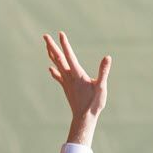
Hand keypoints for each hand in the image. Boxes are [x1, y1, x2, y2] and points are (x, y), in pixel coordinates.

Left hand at [43, 32, 111, 146]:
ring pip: (57, 65)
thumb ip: (103, 72)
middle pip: (58, 58)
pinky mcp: (66, 88)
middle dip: (52, 46)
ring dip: (52, 55)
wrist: (84, 119)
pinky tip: (50, 68)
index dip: (65, 44)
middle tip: (45, 36)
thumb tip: (107, 57)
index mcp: (78, 75)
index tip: (60, 33)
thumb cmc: (94, 104)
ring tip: (47, 46)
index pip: (70, 56)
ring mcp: (66, 83)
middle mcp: (69, 77)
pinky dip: (54, 71)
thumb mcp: (101, 87)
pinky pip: (58, 77)